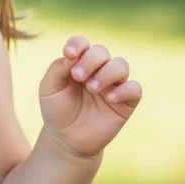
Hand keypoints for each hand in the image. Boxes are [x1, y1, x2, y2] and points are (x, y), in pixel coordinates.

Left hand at [38, 35, 141, 157]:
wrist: (67, 139)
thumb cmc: (57, 110)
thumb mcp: (49, 88)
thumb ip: (58, 69)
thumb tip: (72, 55)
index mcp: (78, 63)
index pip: (82, 43)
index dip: (78, 44)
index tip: (69, 53)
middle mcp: (98, 70)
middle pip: (102, 51)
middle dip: (90, 60)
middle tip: (78, 77)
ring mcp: (113, 85)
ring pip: (121, 65)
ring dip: (107, 73)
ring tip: (92, 88)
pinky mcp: (125, 102)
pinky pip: (135, 88)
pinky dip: (124, 90)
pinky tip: (110, 99)